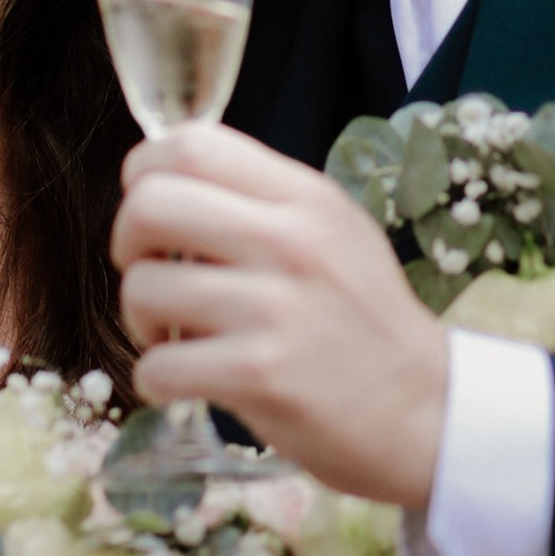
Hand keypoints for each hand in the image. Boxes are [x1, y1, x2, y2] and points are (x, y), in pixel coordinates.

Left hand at [111, 125, 449, 511]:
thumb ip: (261, 201)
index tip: (151, 212)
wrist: (428, 413)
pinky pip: (157, 366)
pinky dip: (155, 379)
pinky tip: (187, 380)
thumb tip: (164, 180)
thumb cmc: (365, 321)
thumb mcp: (334, 232)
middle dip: (126, 243)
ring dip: (140, 320)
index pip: (189, 143)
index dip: (144, 173)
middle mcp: (288, 240)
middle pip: (149, 204)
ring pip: (143, 287)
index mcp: (303, 197)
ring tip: (176, 336)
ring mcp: (274, 308)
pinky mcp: (260, 374)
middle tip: (151, 274)